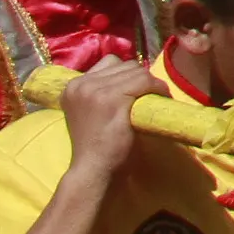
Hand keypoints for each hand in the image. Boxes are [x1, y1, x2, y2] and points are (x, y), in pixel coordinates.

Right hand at [58, 57, 163, 186]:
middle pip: (125, 65)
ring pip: (137, 71)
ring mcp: (95, 90)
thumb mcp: (91, 112)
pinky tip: (161, 99)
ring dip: (151, 84)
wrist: (94, 171)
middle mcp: (80, 84)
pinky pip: (144, 81)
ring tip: (155, 99)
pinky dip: (157, 88)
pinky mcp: (112, 98)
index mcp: (72, 87)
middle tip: (151, 96)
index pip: (109, 63)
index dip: (127, 75)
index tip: (136, 91)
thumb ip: (101, 93)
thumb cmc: (97, 146)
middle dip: (141, 79)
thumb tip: (132, 74)